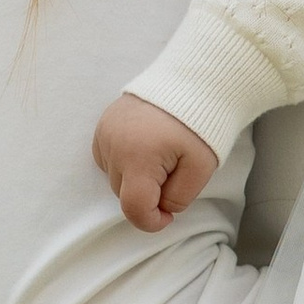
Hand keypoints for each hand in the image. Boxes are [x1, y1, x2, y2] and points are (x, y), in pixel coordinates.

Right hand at [94, 93, 220, 231]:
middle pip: (124, 193)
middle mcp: (113, 146)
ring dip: (136, 178)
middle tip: (174, 176)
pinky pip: (107, 158)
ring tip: (162, 156)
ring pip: (115, 177)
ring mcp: (104, 133)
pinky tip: (146, 148)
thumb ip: (180, 196)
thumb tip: (162, 208)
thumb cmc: (200, 125)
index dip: (151, 222)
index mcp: (138, 157)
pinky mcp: (102, 124)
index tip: (168, 217)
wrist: (192, 82)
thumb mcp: (201, 167)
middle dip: (148, 195)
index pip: (133, 208)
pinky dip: (125, 162)